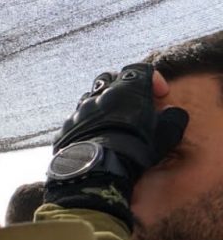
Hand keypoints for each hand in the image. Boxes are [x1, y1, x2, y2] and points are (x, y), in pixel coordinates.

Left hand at [45, 63, 188, 222]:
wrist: (96, 170)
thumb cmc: (135, 149)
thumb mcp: (166, 134)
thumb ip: (173, 118)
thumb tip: (171, 112)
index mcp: (127, 89)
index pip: (140, 69)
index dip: (153, 78)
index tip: (160, 94)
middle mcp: (100, 94)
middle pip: (110, 77)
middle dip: (122, 86)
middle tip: (131, 102)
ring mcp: (79, 110)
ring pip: (90, 96)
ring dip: (101, 103)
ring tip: (111, 120)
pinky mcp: (65, 128)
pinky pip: (75, 118)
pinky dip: (86, 122)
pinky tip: (94, 135)